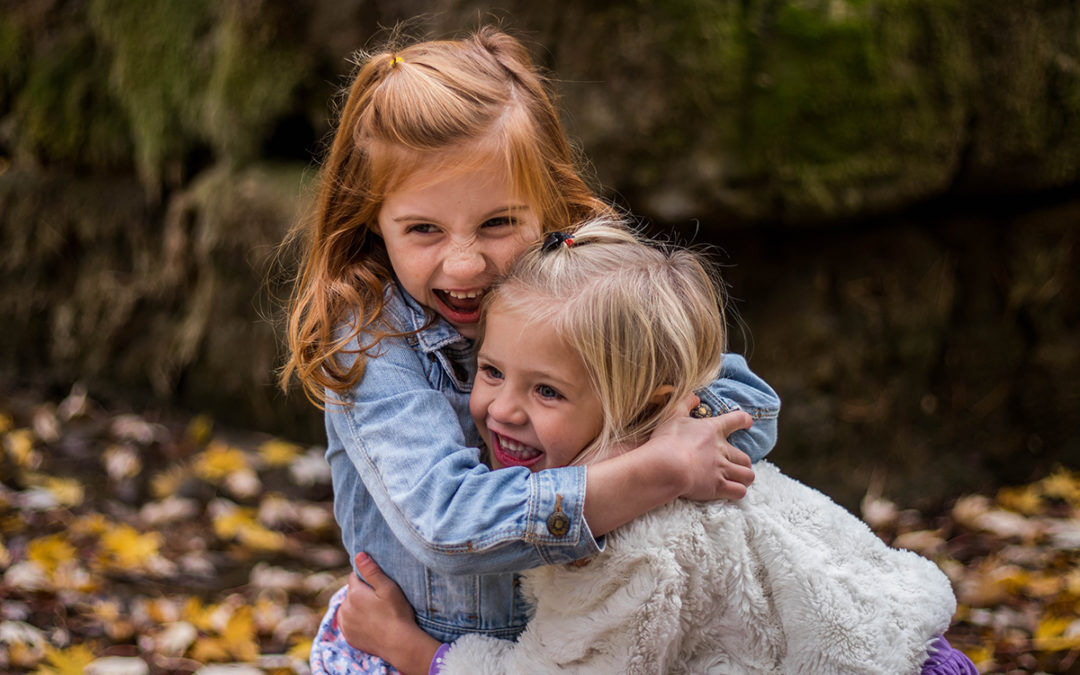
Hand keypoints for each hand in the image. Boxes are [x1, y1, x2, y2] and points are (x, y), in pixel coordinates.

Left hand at [338, 553, 440, 674]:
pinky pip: (348, 623)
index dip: (366, 579)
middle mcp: (345, 608)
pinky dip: (355, 621)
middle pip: (350, 593)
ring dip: (356, 607)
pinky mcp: (348, 637)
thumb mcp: (388, 588)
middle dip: (361, 593)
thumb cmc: (397, 613)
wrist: (399, 644)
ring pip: (347, 608)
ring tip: (375, 613)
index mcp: (354, 593)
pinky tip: (369, 623)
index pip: (354, 577)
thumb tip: (358, 555)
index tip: (378, 586)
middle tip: (379, 600)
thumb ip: (371, 571)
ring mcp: (345, 624)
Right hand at [651, 394, 754, 500]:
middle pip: (745, 457)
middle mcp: (722, 450)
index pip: (736, 420)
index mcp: (713, 430)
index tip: (748, 422)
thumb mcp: (672, 415)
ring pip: (747, 475)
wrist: (666, 466)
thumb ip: (685, 403)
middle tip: (736, 465)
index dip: (744, 420)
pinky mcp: (718, 487)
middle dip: (743, 462)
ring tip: (739, 480)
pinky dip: (738, 492)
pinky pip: (739, 492)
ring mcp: (722, 469)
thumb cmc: (667, 440)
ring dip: (744, 478)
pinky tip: (733, 492)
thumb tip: (695, 396)